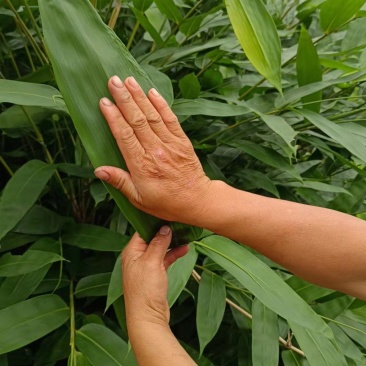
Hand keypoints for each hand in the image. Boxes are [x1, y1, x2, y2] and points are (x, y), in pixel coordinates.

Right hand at [94, 75, 211, 223]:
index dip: (114, 117)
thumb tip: (98, 170)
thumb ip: (120, 182)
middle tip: (113, 80)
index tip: (104, 101)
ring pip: (152, 115)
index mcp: (142, 166)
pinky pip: (171, 119)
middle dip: (124, 98)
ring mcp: (171, 144)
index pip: (125, 136)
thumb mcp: (139, 199)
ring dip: (140, 96)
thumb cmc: (166, 202)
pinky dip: (161, 104)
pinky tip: (152, 91)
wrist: (197, 200)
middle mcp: (156, 151)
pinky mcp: (182, 141)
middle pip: (137, 120)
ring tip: (128, 80)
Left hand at [122, 226, 188, 325]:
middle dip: (165, 232)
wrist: (148, 317)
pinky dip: (173, 254)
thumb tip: (165, 228)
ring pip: (160, 248)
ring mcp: (145, 266)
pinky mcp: (154, 274)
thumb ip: (158, 243)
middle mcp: (136, 257)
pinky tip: (185, 249)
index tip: (167, 215)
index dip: (154, 222)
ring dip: (172, 243)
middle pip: (152, 238)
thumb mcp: (152, 262)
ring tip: (185, 235)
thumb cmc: (145, 290)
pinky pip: (164, 259)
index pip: (142, 230)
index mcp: (131, 251)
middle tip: (179, 223)